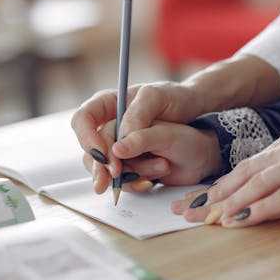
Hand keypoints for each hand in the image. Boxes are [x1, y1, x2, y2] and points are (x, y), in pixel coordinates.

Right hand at [71, 81, 202, 175]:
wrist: (195, 114)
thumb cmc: (175, 97)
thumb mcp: (157, 97)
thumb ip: (138, 115)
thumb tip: (120, 140)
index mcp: (108, 103)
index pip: (83, 119)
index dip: (87, 138)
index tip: (103, 154)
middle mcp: (109, 124)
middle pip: (90, 148)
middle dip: (99, 166)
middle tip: (112, 179)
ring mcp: (118, 143)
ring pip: (103, 166)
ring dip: (117, 177)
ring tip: (143, 179)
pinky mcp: (130, 159)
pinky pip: (121, 175)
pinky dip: (132, 181)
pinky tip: (148, 182)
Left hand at [177, 89, 279, 226]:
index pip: (247, 165)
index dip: (223, 182)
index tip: (203, 195)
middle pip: (240, 175)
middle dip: (210, 193)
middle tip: (185, 208)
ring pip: (252, 186)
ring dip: (225, 203)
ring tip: (202, 217)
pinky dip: (257, 209)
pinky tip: (240, 219)